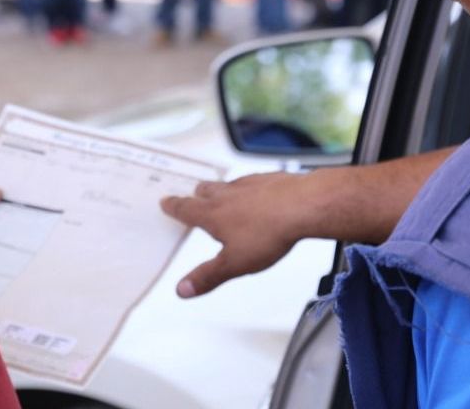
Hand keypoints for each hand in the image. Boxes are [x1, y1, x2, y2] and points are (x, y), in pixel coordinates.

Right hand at [160, 172, 316, 297]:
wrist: (303, 205)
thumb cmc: (268, 233)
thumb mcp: (234, 263)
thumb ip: (208, 276)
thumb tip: (182, 289)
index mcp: (213, 213)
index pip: (186, 209)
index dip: (174, 207)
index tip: (167, 202)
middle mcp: (228, 194)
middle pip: (206, 190)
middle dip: (198, 195)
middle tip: (195, 196)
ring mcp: (251, 184)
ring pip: (230, 184)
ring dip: (224, 190)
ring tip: (226, 196)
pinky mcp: (272, 180)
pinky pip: (256, 181)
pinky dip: (252, 188)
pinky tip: (261, 196)